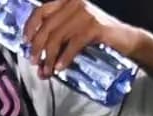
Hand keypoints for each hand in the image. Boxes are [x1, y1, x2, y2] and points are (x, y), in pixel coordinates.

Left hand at [23, 0, 146, 77]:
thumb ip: (58, 32)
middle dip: (38, 48)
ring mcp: (84, 13)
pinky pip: (73, 45)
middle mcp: (74, 2)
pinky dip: (64, 58)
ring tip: (47, 71)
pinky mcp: (94, 27)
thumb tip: (37, 53)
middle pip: (47, 27)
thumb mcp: (76, 28)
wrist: (127, 39)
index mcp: (67, 0)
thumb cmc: (99, 36)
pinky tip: (60, 68)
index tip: (25, 42)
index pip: (41, 11)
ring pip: (58, 38)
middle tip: (35, 63)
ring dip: (50, 57)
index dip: (30, 27)